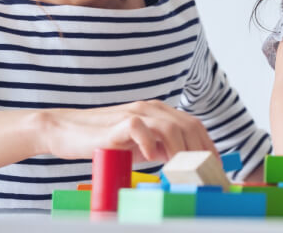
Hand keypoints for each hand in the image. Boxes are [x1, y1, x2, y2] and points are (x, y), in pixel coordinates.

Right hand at [38, 100, 216, 162]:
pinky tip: (150, 158)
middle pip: (188, 125)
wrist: (66, 131)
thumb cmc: (104, 141)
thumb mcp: (140, 146)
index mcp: (160, 113)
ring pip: (170, 126)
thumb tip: (185, 164)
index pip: (193, 125)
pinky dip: (149, 142)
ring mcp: (135, 113)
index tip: (216, 164)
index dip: (208, 144)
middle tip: (204, 173)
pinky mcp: (118, 122)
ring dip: (180, 151)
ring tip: (181, 171)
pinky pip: (139, 127)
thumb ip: (161, 149)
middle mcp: (152, 109)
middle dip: (201, 151)